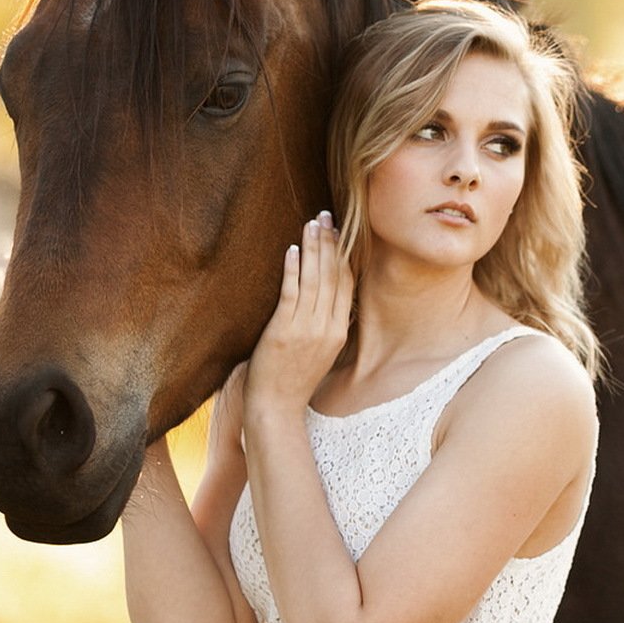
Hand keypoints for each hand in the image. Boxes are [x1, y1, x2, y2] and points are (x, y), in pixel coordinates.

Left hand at [244, 212, 352, 418]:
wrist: (276, 406)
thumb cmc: (295, 380)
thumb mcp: (323, 353)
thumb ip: (329, 327)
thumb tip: (334, 303)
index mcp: (339, 332)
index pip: (346, 285)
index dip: (344, 256)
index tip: (341, 233)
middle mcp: (328, 328)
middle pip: (333, 276)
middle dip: (330, 243)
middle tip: (326, 217)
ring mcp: (306, 329)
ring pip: (314, 279)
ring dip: (313, 248)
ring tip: (311, 224)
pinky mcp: (284, 329)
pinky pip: (291, 292)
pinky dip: (293, 268)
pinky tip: (292, 250)